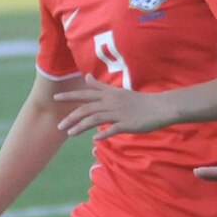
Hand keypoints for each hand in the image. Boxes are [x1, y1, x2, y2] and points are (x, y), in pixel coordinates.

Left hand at [54, 77, 173, 137]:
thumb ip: (101, 86)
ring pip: (96, 119)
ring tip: (70, 134)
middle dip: (71, 117)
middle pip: (87, 109)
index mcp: (109, 95)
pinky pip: (113, 129)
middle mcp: (111, 103)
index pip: (86, 94)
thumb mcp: (118, 91)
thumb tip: (87, 77)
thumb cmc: (139, 101)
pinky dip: (103, 134)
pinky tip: (94, 139)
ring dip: (81, 127)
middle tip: (59, 126)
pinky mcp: (128, 124)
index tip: (55, 98)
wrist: (160, 107)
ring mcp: (119, 114)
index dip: (70, 96)